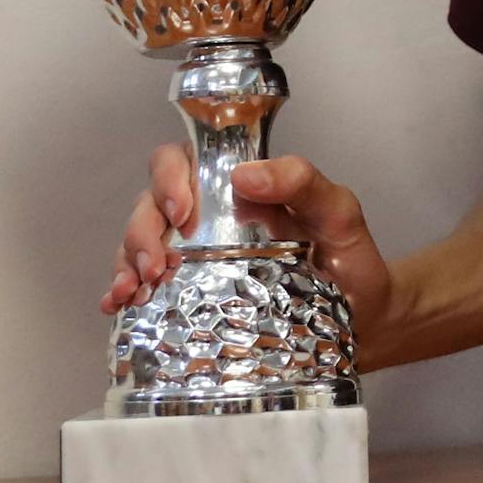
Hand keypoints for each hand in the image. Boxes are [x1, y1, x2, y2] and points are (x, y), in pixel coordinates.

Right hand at [99, 148, 397, 347]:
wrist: (363, 321)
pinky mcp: (191, 298)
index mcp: (240, 189)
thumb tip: (244, 174)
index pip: (187, 161)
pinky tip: (119, 306)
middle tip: (155, 264)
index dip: (171, 177)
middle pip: (151, 203)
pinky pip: (145, 286)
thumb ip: (303, 182)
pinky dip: (124, 290)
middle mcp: (210, 219)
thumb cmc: (351, 260)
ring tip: (133, 290)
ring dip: (127, 261)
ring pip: (139, 243)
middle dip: (141, 228)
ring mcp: (197, 259)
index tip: (184, 211)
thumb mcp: (339, 214)